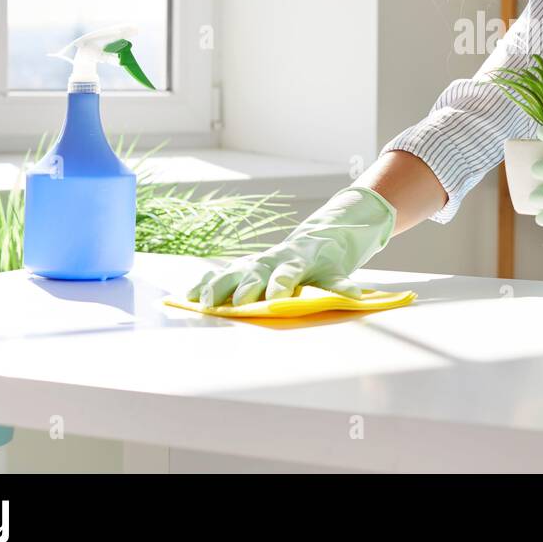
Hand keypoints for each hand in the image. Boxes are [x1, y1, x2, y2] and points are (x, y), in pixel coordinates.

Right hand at [185, 185, 395, 307]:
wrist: (315, 238)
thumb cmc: (325, 260)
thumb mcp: (336, 271)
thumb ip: (341, 285)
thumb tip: (356, 296)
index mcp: (295, 260)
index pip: (287, 272)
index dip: (281, 284)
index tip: (274, 298)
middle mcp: (271, 260)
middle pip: (254, 272)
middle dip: (244, 287)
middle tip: (235, 303)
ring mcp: (253, 263)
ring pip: (231, 273)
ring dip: (216, 287)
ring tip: (202, 303)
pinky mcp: (241, 268)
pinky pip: (218, 276)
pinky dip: (202, 285)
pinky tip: (186, 298)